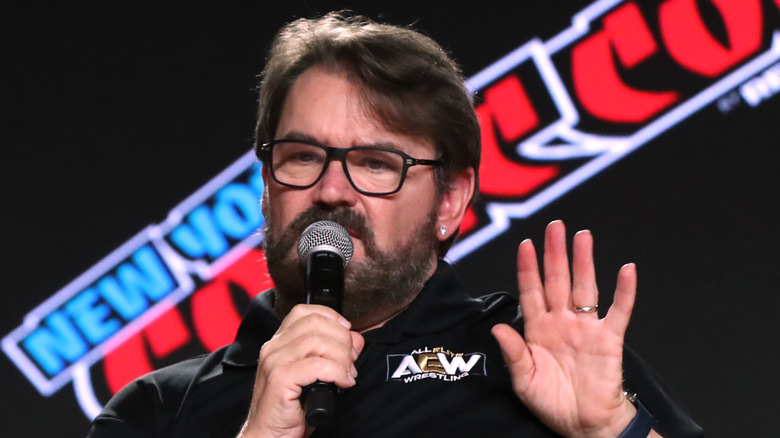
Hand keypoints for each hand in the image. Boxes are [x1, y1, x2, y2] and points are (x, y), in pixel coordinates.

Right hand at [239, 304, 364, 437]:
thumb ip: (334, 353)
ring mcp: (274, 361)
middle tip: (351, 362)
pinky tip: (343, 383)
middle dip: (342, 340)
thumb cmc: (292, 408)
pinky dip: (337, 372)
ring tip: (347, 375)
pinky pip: (317, 365)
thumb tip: (356, 339)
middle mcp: (273, 347)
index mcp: (279, 342)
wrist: (268, 436)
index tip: (347, 334)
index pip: (306, 312)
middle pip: (316, 323)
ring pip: (318, 341)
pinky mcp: (279, 379)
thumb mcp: (316, 375)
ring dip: (342, 357)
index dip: (332, 318)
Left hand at [491, 220, 638, 437]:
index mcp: (539, 330)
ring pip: (585, 287)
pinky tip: (626, 270)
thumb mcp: (524, 380)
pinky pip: (619, 311)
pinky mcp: (609, 339)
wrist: (584, 425)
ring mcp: (586, 328)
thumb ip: (513, 353)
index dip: (528, 268)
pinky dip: (624, 291)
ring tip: (582, 236)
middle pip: (558, 280)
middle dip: (555, 253)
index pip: (531, 291)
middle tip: (555, 226)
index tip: (525, 244)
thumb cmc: (552, 403)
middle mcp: (562, 322)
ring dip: (584, 261)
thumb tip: (498, 327)